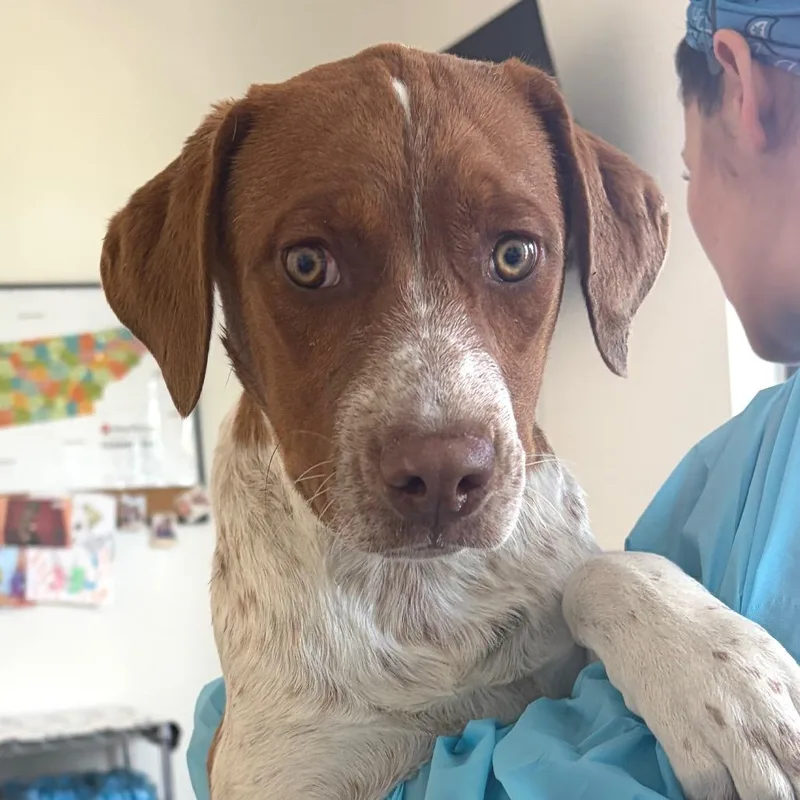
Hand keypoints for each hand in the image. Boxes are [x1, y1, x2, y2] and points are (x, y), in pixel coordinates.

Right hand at [563, 552, 799, 799]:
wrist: (630, 601)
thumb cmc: (694, 626)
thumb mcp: (758, 648)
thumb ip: (790, 692)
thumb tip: (794, 737)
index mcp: (785, 676)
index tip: (791, 770)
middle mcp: (762, 701)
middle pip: (799, 774)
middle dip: (790, 786)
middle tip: (772, 782)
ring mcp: (721, 721)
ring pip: (766, 795)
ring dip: (755, 794)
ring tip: (743, 785)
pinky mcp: (681, 735)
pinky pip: (711, 794)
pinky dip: (714, 795)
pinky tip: (711, 782)